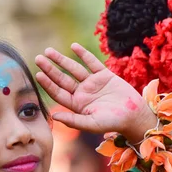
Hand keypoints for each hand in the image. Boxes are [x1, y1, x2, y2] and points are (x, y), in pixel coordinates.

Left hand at [35, 43, 156, 141]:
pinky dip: (83, 54)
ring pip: (74, 69)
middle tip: (38, 58)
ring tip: (48, 51)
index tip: (38, 74)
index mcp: (77, 105)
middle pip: (62, 79)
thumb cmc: (112, 123)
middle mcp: (82, 93)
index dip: (48, 84)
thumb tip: (54, 116)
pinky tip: (73, 47)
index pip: (58, 92)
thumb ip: (73, 120)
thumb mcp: (91, 123)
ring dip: (61, 60)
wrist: (134, 116)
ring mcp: (93, 83)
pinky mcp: (105, 75)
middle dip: (50, 69)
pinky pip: (92, 62)